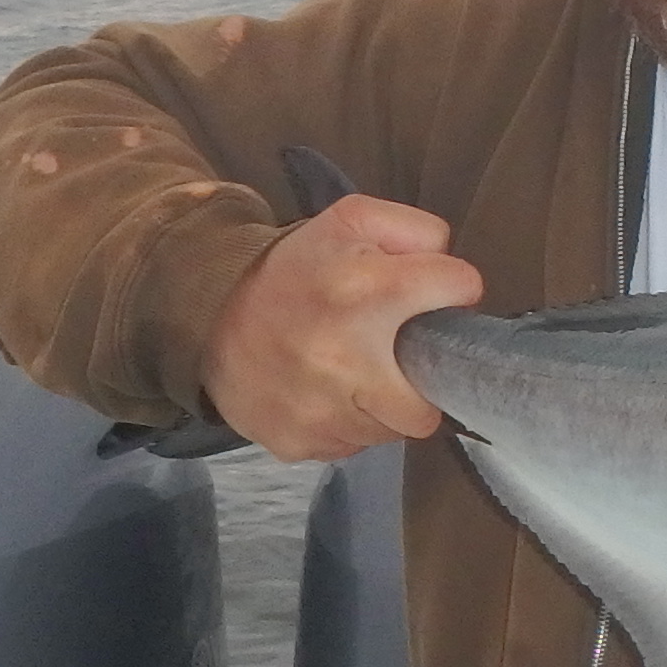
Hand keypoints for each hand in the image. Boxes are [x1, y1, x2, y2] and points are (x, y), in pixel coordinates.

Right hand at [198, 194, 484, 461]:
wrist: (206, 314)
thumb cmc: (294, 270)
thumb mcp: (351, 221)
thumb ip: (415, 230)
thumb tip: (452, 272)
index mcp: (365, 290)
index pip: (460, 288)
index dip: (452, 287)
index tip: (432, 293)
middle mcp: (347, 359)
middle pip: (430, 403)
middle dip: (422, 379)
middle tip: (400, 358)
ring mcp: (322, 412)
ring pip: (392, 429)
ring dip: (383, 404)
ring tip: (355, 372)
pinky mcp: (300, 444)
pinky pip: (351, 445)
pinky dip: (347, 423)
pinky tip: (324, 393)